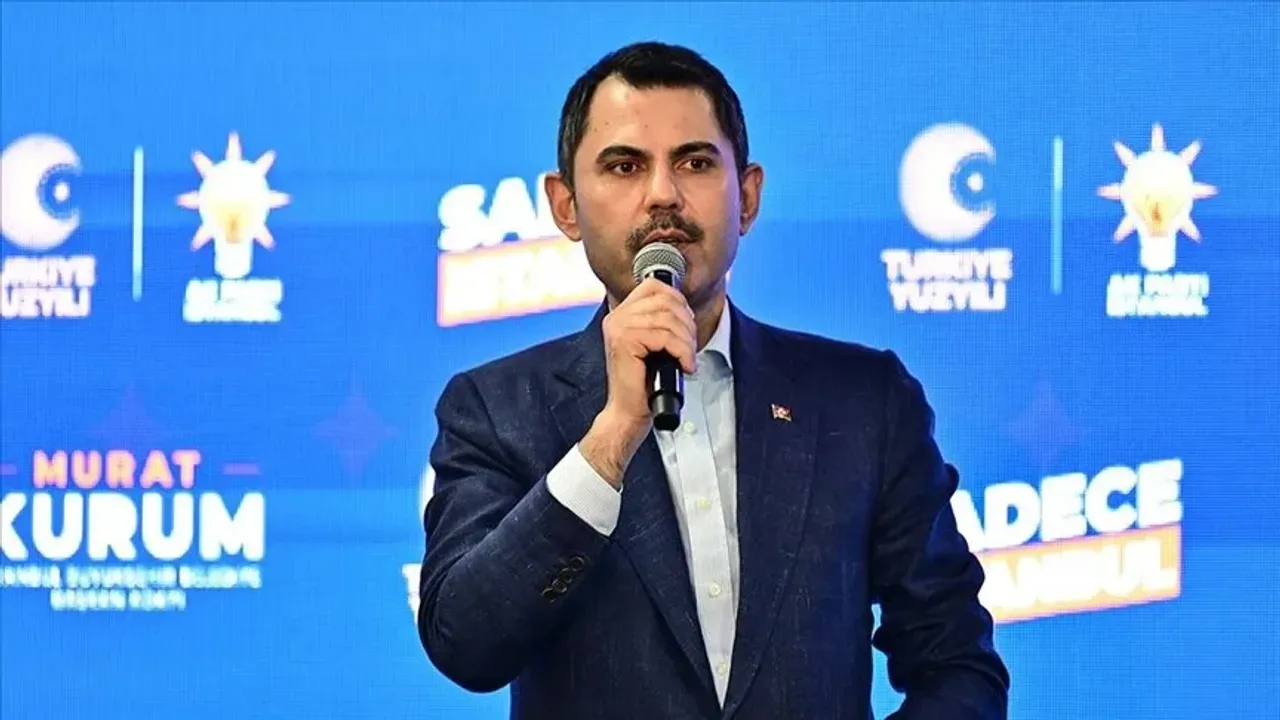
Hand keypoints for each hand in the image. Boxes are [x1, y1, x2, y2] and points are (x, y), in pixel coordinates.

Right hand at [580, 278, 696, 487]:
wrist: (628, 412)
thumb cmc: (644, 383)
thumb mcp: (655, 345)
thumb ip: (662, 322)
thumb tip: (685, 307)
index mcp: (622, 314)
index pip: (655, 286)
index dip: (679, 301)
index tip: (687, 324)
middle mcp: (617, 316)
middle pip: (666, 300)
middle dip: (687, 323)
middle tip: (690, 347)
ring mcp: (618, 327)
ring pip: (668, 319)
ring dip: (686, 340)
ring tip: (688, 358)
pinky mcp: (624, 341)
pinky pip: (664, 336)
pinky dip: (681, 351)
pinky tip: (684, 365)